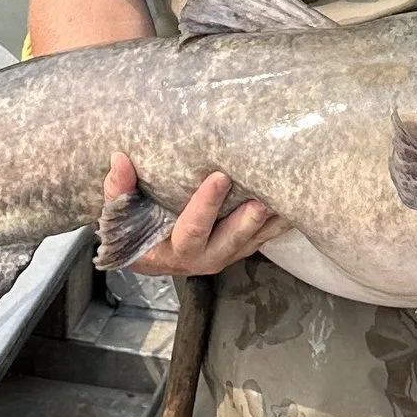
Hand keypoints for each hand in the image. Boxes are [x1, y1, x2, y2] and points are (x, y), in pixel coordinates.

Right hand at [104, 153, 282, 277]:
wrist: (145, 249)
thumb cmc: (132, 229)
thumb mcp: (118, 215)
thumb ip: (118, 190)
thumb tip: (119, 158)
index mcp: (173, 252)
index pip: (192, 230)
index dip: (205, 205)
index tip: (219, 176)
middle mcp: (204, 258)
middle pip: (231, 241)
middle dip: (250, 219)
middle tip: (265, 196)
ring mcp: (227, 254)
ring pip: (254, 240)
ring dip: (272, 221)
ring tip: (290, 196)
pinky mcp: (241, 247)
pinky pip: (265, 237)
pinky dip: (281, 221)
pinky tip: (299, 200)